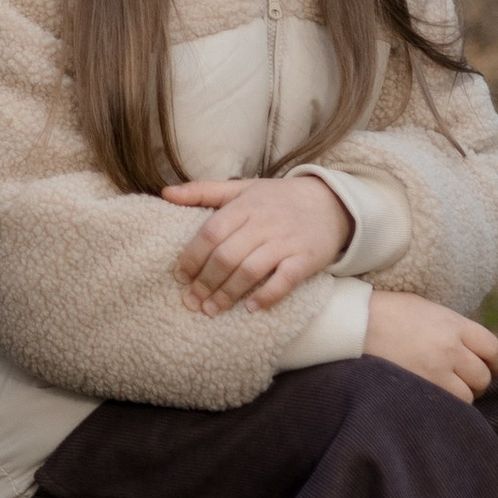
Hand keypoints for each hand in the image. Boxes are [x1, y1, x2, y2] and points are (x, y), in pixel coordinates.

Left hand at [164, 171, 351, 314]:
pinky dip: (267, 296)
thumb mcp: (242, 188)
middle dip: (205, 282)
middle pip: (227, 256)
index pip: (211, 232)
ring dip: (228, 293)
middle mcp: (264, 222)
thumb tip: (165, 193)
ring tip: (212, 309)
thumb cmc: (278, 198)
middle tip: (192, 301)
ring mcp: (286, 241)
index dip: (192, 256)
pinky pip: (285, 280)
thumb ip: (203, 191)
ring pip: (251, 271)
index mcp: (245, 205)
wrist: (331, 202)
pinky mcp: (306, 259)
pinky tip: (251, 308)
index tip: (179, 276)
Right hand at [364, 289, 497, 401]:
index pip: (492, 348)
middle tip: (466, 382)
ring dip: (463, 395)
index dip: (494, 361)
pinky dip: (447, 405)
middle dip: (478, 380)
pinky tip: (436, 398)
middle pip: (483, 375)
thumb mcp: (427, 309)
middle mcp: (449, 347)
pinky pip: (448, 405)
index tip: (490, 367)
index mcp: (452, 323)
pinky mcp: (420, 388)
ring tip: (449, 391)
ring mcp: (434, 370)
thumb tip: (471, 349)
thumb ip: (452, 328)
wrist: (353, 322)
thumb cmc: (387, 312)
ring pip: (469, 395)